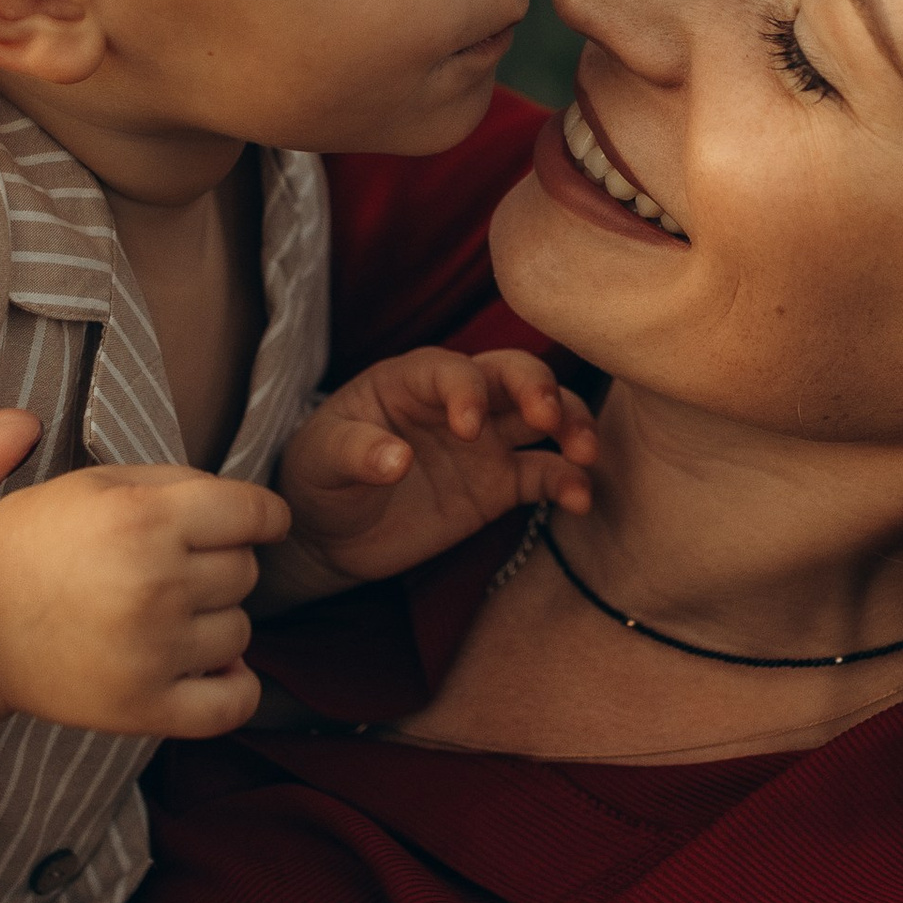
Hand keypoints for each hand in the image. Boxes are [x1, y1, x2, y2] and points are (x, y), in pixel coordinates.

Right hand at [0, 462, 290, 740]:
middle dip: (219, 564)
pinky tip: (211, 667)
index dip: (264, 516)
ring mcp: (151, 651)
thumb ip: (185, 484)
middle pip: (246, 572)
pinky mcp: (143, 708)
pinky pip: (234, 703)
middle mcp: (154, 583)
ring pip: (241, 632)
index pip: (255, 513)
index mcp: (144, 518)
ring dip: (214, 621)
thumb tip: (262, 518)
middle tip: (168, 568)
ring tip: (164, 614)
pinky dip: (236, 686)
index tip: (259, 523)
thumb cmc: (42, 540)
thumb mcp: (105, 483)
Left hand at [272, 346, 597, 599]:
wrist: (328, 533)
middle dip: (540, 389)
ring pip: (545, 415)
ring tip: (584, 454)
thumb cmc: (318, 477)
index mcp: (411, 380)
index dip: (467, 391)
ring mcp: (485, 441)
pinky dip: (569, 482)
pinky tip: (581, 500)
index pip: (452, 369)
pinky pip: (545, 474)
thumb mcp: (320, 460)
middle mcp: (457, 400)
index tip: (466, 430)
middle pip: (515, 374)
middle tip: (548, 420)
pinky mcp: (499, 484)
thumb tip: (396, 459)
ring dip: (572, 424)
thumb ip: (354, 452)